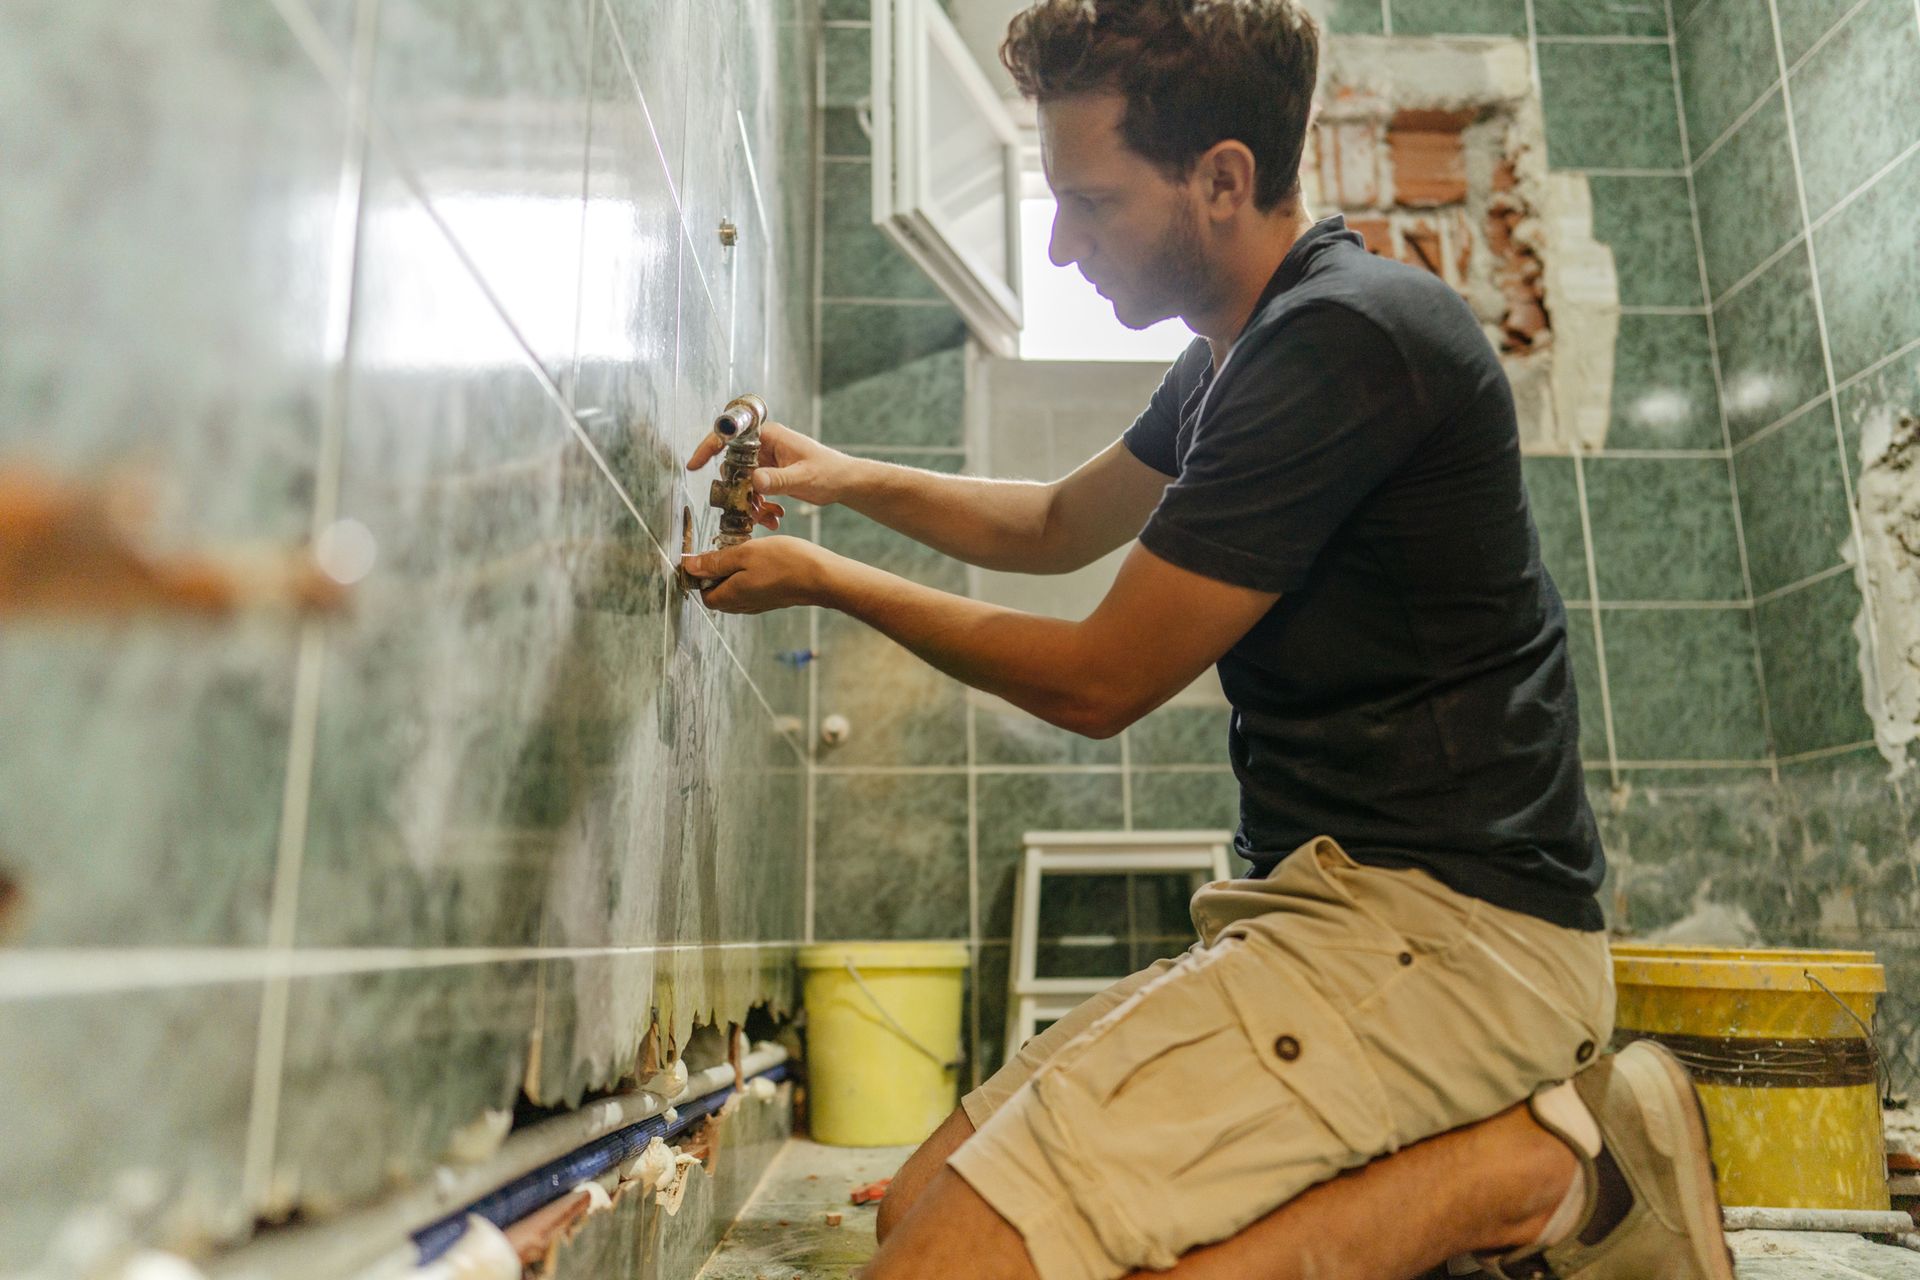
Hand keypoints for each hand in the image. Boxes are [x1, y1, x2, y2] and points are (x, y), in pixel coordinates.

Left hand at [684, 536, 837, 614]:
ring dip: (733, 573)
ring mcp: (759, 604)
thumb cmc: (785, 563)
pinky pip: (751, 590)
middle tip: (726, 549)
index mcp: (731, 596)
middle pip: (718, 594)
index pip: (703, 595)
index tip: (707, 554)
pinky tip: (760, 560)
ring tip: (744, 552)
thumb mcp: (745, 554)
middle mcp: (743, 605)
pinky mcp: (772, 599)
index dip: (699, 576)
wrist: (822, 577)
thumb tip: (689, 566)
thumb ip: (715, 561)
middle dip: (716, 574)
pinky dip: (748, 576)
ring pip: (735, 591)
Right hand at [685, 421, 851, 531]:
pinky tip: (773, 519)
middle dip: (738, 492)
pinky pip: (753, 493)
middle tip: (748, 508)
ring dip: (750, 504)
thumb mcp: (804, 477)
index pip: (731, 435)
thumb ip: (779, 479)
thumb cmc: (830, 472)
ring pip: (742, 484)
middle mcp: (764, 446)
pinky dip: (759, 508)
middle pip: (733, 466)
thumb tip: (755, 479)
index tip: (694, 465)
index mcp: (769, 436)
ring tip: (767, 518)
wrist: (845, 483)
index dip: (709, 447)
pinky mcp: (769, 476)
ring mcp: (765, 462)